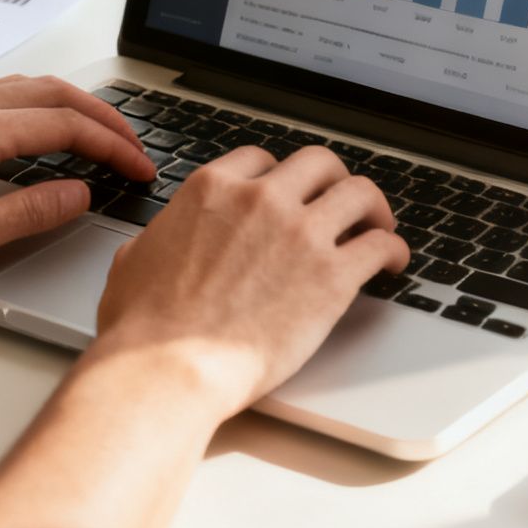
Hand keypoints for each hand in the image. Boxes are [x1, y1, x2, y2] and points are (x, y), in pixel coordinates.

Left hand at [0, 75, 156, 286]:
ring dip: (68, 107)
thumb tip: (78, 194)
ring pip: (22, 87)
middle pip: (51, 91)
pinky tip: (38, 136)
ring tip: (98, 138)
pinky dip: (32, 108)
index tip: (140, 168)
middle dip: (103, 116)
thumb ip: (28, 213)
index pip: (65, 125)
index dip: (113, 146)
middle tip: (135, 147)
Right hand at [91, 145, 408, 419]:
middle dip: (333, 180)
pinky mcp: (332, 276)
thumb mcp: (133, 261)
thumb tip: (155, 244)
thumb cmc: (144, 328)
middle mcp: (261, 199)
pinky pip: (381, 245)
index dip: (282, 176)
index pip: (261, 159)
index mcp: (213, 189)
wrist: (170, 368)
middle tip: (342, 203)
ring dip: (374, 207)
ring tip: (380, 226)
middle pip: (319, 163)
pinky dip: (393, 250)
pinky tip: (392, 263)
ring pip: (360, 193)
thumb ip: (157, 239)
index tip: (292, 193)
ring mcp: (301, 234)